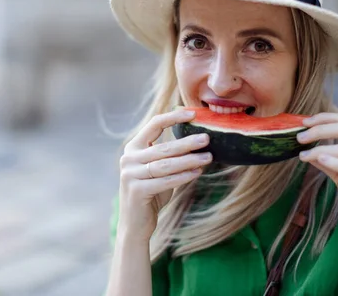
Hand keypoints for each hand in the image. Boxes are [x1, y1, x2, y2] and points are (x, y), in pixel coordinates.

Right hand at [117, 109, 212, 242]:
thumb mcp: (160, 170)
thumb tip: (200, 141)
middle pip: (163, 147)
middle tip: (207, 138)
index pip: (154, 124)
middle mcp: (129, 159)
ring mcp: (130, 174)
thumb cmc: (151, 193)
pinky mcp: (136, 190)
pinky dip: (183, 176)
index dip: (174, 118)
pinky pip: (165, 181)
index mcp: (134, 148)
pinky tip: (198, 172)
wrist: (135, 224)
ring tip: (208, 157)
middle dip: (187, 142)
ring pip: (166, 165)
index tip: (193, 114)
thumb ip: (171, 156)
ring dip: (189, 160)